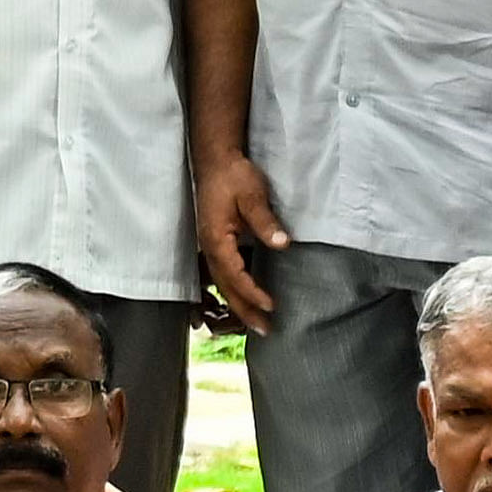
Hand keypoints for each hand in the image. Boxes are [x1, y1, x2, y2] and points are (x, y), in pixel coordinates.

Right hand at [191, 146, 291, 328]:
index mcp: (216, 238)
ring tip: (258, 323)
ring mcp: (209, 247)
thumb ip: (265, 221)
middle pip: (225, 288)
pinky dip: (235, 291)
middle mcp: (209, 247)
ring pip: (222, 284)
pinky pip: (223, 275)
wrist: (215, 161)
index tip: (271, 305)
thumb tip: (282, 244)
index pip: (234, 275)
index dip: (252, 293)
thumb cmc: (233, 176)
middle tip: (265, 330)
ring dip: (239, 305)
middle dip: (244, 311)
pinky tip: (246, 299)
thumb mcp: (252, 194)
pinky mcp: (215, 243)